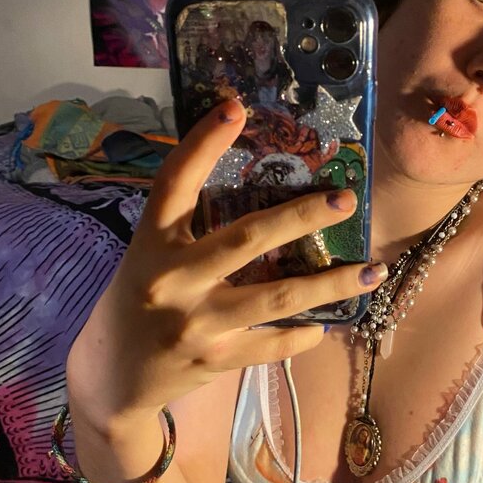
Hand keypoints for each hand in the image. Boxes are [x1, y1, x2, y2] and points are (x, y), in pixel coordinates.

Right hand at [66, 99, 383, 425]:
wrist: (111, 375)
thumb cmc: (140, 299)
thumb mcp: (151, 253)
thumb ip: (190, 224)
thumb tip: (262, 186)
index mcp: (151, 241)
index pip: (174, 182)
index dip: (203, 143)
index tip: (236, 108)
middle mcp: (171, 279)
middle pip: (246, 239)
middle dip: (301, 216)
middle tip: (344, 200)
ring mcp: (194, 324)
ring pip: (276, 298)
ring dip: (330, 284)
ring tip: (372, 271)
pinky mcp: (214, 361)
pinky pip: (273, 344)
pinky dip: (304, 334)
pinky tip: (327, 323)